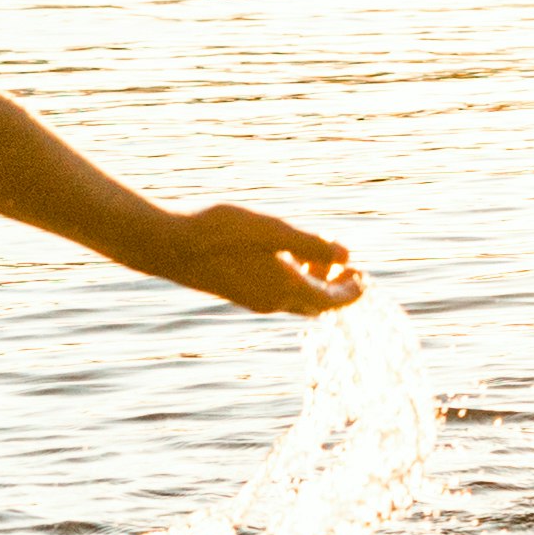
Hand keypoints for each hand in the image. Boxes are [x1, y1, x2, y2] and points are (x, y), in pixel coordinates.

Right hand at [161, 203, 360, 320]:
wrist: (169, 246)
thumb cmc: (221, 233)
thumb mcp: (273, 231)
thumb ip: (312, 244)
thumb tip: (347, 255)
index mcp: (285, 290)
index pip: (332, 302)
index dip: (352, 291)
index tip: (364, 277)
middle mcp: (271, 302)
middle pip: (315, 303)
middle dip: (335, 286)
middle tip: (347, 266)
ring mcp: (251, 299)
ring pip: (295, 297)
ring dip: (313, 279)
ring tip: (318, 252)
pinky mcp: (236, 291)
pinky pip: (276, 292)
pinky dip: (292, 278)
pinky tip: (284, 255)